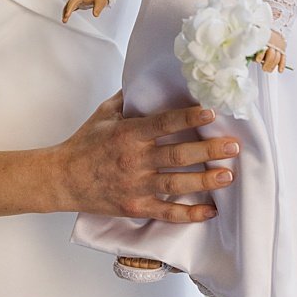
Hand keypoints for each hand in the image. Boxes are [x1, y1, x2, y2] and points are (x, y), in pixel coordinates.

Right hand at [52, 91, 238, 222]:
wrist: (63, 178)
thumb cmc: (84, 144)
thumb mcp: (103, 115)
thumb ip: (126, 99)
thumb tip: (146, 82)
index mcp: (128, 134)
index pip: (163, 123)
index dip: (188, 118)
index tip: (210, 112)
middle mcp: (134, 160)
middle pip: (177, 155)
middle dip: (208, 150)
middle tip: (233, 146)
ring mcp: (136, 186)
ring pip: (177, 184)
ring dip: (205, 180)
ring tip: (228, 174)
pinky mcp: (136, 206)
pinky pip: (166, 213)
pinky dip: (189, 214)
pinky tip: (209, 211)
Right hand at [62, 0, 107, 21]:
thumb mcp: (100, 1)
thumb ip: (97, 8)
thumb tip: (95, 15)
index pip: (73, 3)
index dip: (69, 9)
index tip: (67, 15)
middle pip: (68, 4)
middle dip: (65, 12)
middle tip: (64, 20)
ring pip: (68, 5)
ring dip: (66, 12)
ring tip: (64, 20)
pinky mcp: (78, 2)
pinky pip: (71, 6)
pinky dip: (68, 11)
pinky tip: (67, 15)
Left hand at [254, 30, 286, 72]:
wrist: (272, 30)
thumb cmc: (260, 36)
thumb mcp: (255, 39)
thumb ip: (253, 47)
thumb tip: (249, 57)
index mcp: (264, 39)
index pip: (263, 48)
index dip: (261, 55)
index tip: (258, 60)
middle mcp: (272, 43)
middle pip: (271, 55)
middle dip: (267, 64)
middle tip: (263, 69)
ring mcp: (278, 47)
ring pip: (277, 58)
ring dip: (272, 66)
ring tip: (268, 70)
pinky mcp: (283, 50)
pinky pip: (283, 58)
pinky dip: (282, 65)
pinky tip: (280, 70)